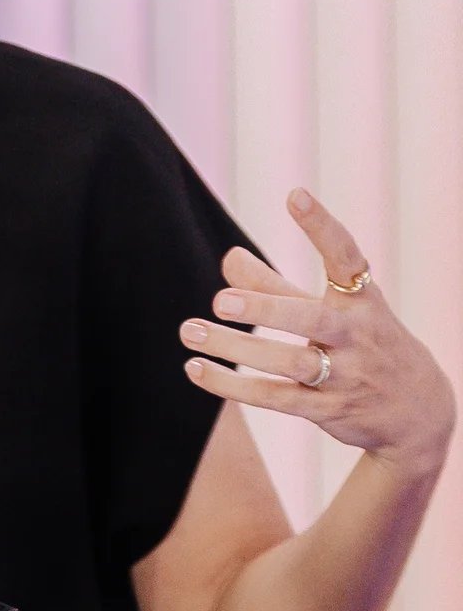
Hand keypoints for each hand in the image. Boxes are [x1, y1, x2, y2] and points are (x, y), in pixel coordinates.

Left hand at [179, 187, 457, 479]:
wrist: (419, 414)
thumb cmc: (364, 342)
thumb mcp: (334, 307)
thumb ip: (277, 285)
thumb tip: (227, 258)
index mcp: (361, 299)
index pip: (345, 256)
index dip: (322, 225)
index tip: (295, 195)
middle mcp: (356, 335)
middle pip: (309, 318)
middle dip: (264, 309)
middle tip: (219, 301)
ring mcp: (345, 376)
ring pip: (287, 363)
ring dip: (234, 350)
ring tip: (190, 332)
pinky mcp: (329, 411)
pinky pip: (275, 398)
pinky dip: (234, 385)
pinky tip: (197, 370)